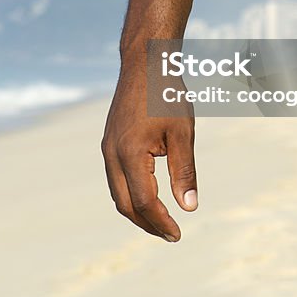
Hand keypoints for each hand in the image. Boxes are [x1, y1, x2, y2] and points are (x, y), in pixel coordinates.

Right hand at [101, 73, 196, 241]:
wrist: (144, 62)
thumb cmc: (167, 94)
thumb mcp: (182, 132)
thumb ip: (184, 171)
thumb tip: (189, 207)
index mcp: (130, 153)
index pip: (145, 201)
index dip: (161, 221)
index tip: (179, 233)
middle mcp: (112, 154)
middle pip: (126, 204)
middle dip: (147, 224)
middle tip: (171, 234)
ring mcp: (107, 148)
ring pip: (118, 193)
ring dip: (138, 212)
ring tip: (161, 221)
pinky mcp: (109, 142)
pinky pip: (116, 179)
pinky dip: (130, 194)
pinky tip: (149, 196)